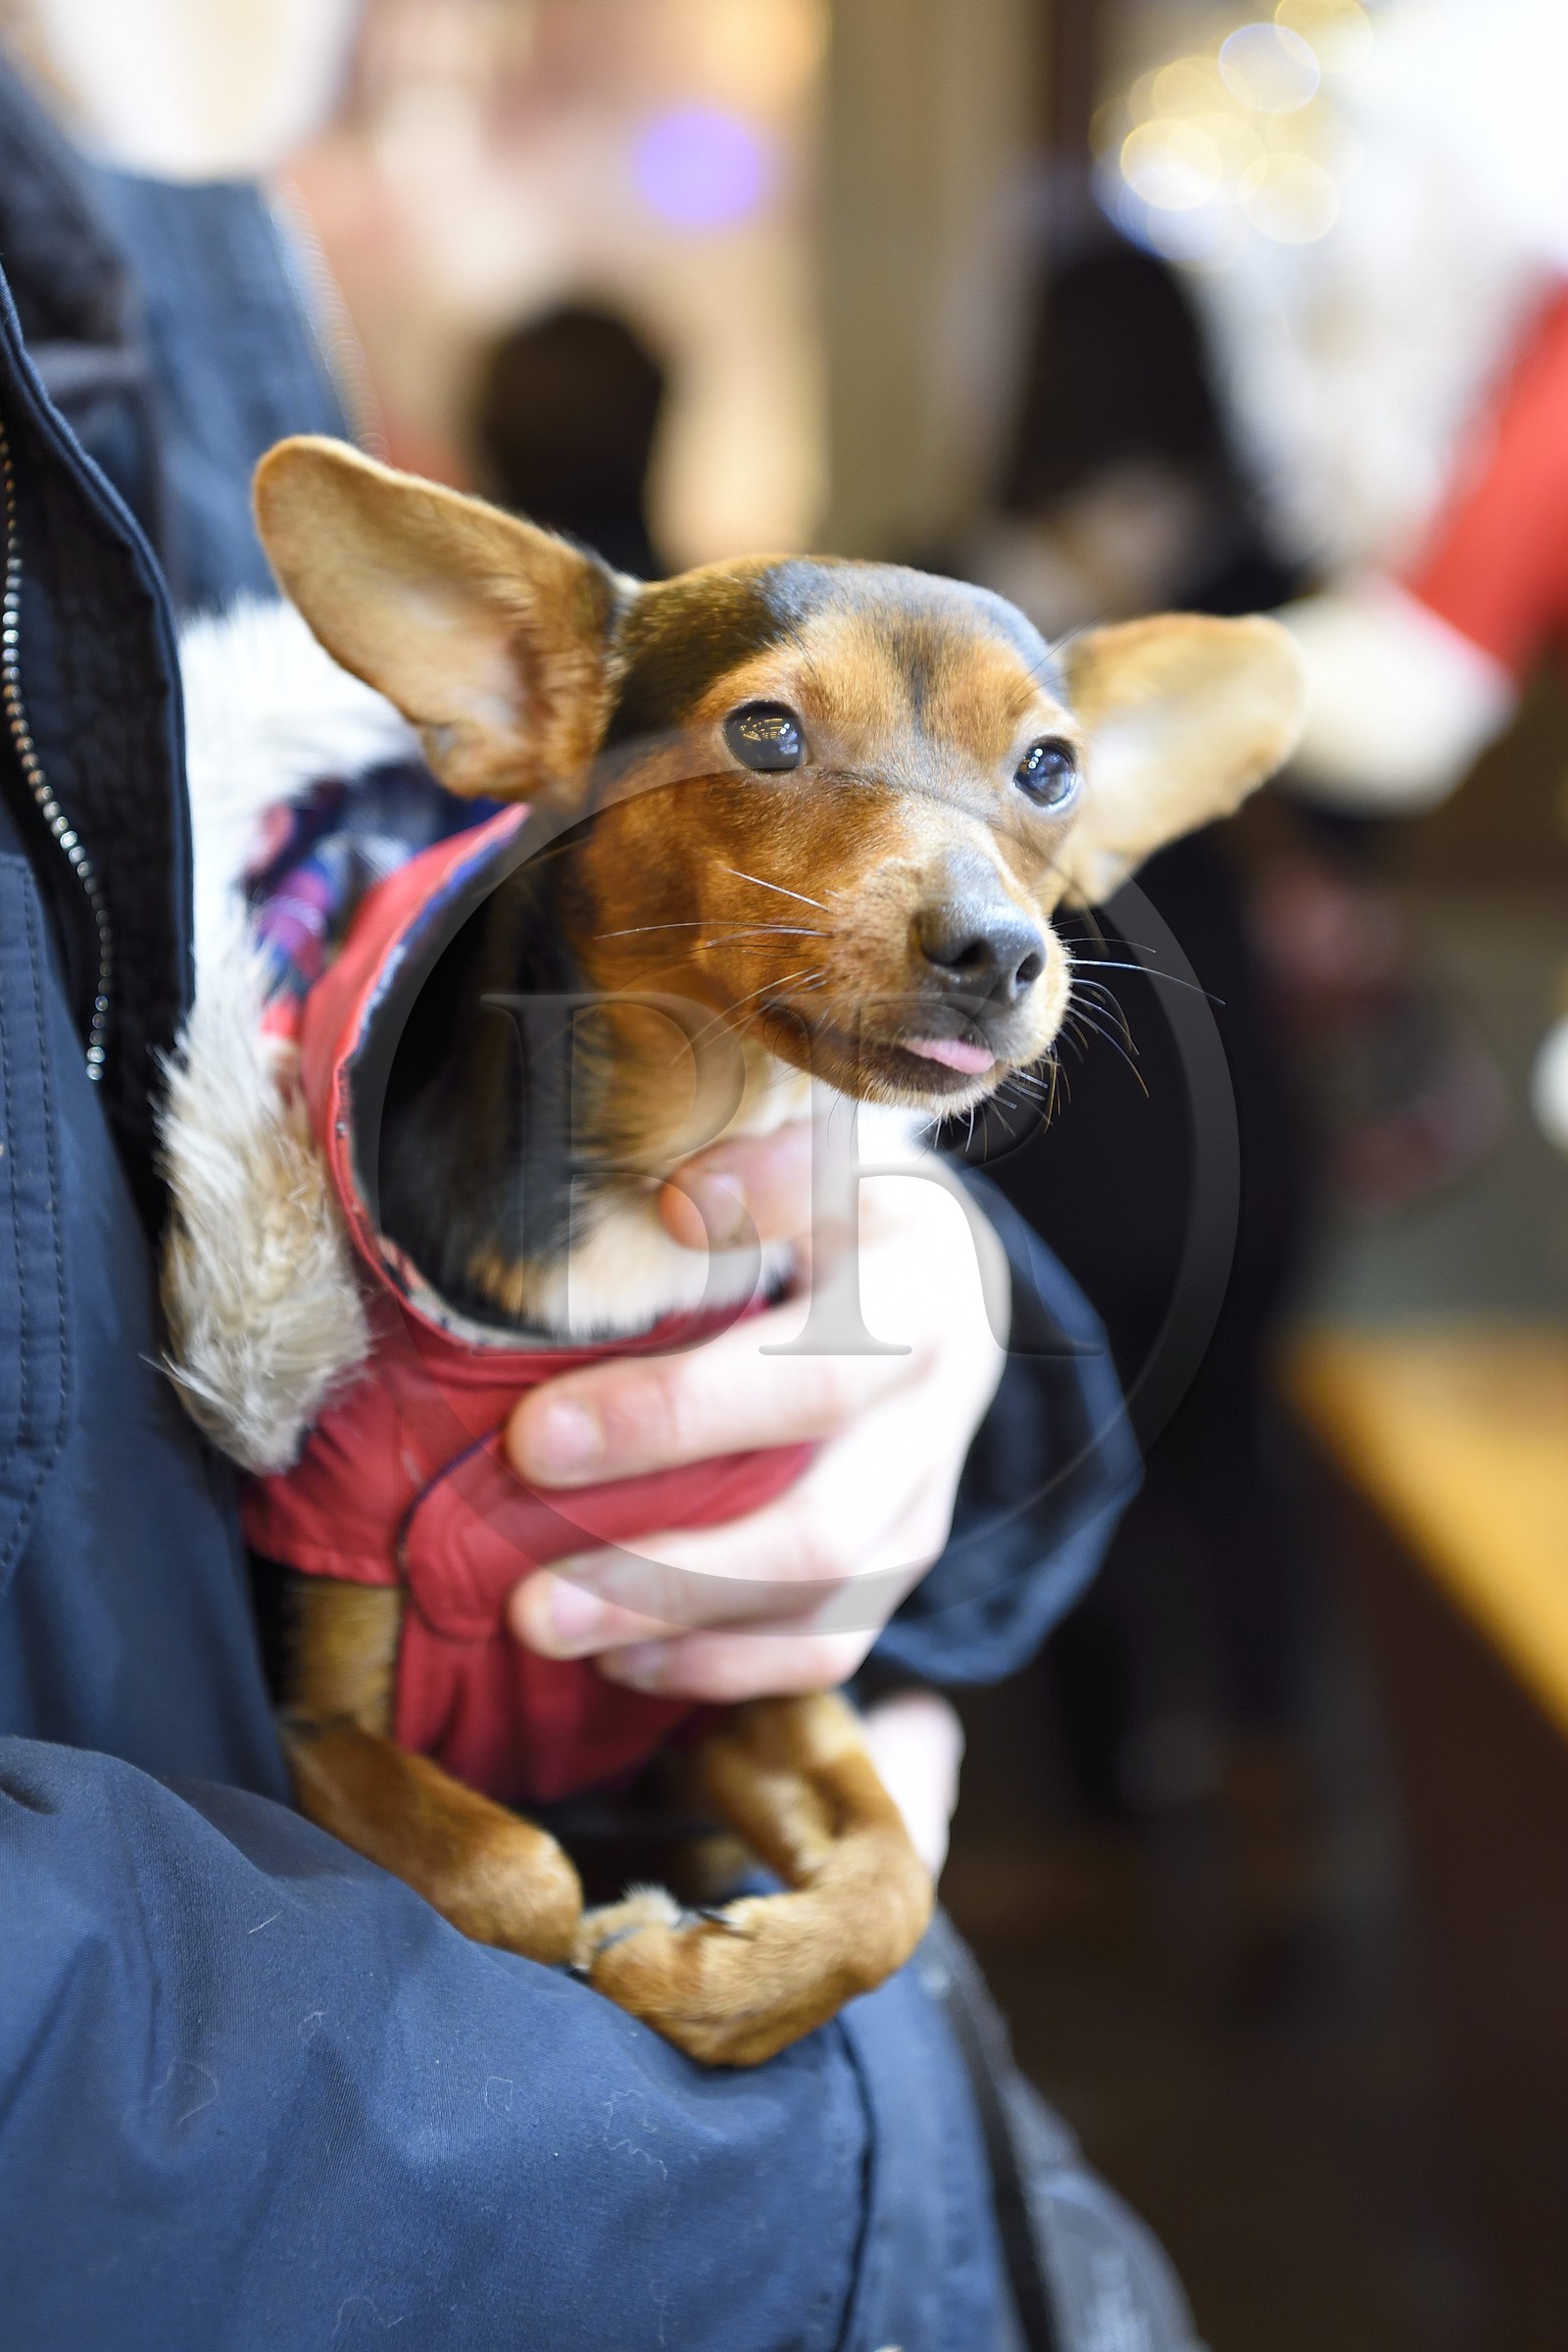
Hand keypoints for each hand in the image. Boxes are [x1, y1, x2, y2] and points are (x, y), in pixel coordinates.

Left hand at [503, 1122, 1008, 1701]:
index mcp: (918, 1285)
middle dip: (663, 1568)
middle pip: (818, 1523)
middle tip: (524, 1597)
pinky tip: (622, 1660)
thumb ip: (753, 1174)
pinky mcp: (905, 1555)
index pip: (810, 1372)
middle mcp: (940, 1404)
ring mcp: (928, 1492)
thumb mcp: (808, 1145)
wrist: (934, 1259)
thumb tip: (673, 1204)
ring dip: (678, 1629)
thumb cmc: (830, 1193)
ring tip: (548, 1630)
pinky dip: (723, 1669)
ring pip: (823, 1601)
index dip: (673, 1415)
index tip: (530, 1438)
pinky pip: (830, 1646)